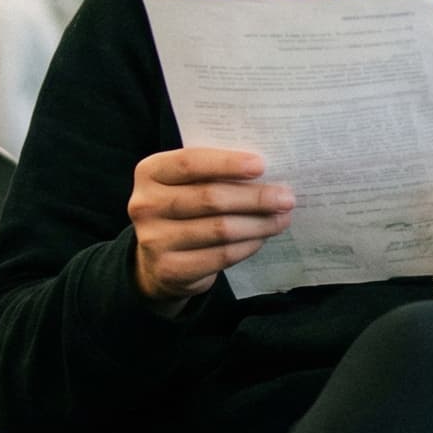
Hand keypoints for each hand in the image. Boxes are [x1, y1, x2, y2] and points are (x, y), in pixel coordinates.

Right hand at [126, 147, 293, 308]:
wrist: (158, 262)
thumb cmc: (185, 210)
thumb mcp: (188, 185)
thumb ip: (215, 173)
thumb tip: (269, 172)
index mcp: (150, 172)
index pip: (190, 162)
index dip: (227, 163)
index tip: (261, 165)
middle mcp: (145, 205)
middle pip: (210, 198)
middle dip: (255, 197)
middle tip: (286, 197)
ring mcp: (154, 240)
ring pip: (220, 229)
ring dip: (259, 224)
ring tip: (282, 218)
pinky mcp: (170, 269)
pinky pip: (221, 256)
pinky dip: (248, 245)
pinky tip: (262, 238)